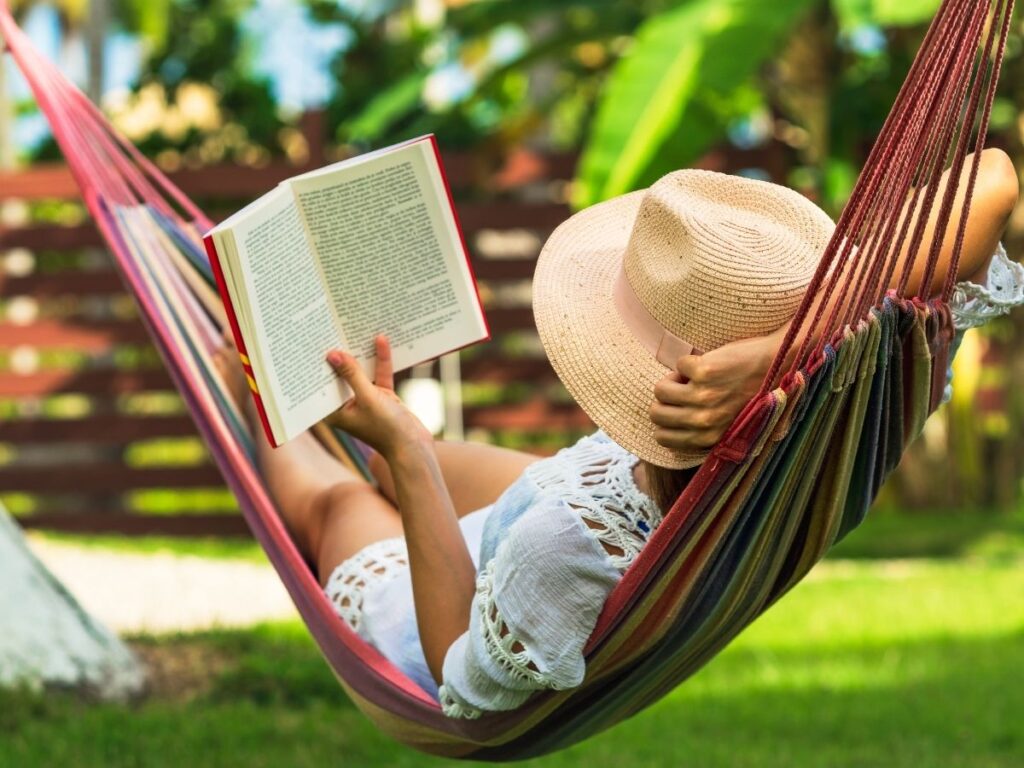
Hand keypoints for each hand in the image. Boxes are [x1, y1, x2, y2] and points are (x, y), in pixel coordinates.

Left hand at [325, 335, 431, 457]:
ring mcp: (366, 401)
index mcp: (335, 412)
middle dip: (341, 355)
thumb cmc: (387, 429)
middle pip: (342, 375)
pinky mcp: (384, 398)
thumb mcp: (368, 398)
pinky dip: (381, 361)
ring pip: (362, 373)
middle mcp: (348, 406)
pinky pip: (379, 375)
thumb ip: (352, 375)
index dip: (318, 364)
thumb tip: (333, 354)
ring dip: (362, 355)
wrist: (415, 448)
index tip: (314, 342)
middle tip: (332, 329)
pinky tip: (381, 341)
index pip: (322, 384)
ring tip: (356, 330)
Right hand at [649, 327, 784, 451]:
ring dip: (673, 379)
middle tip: (684, 389)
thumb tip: (673, 437)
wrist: (780, 363)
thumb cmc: (761, 394)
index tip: (679, 408)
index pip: (663, 439)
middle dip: (665, 400)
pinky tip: (707, 363)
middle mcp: (705, 421)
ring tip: (693, 376)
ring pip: (660, 390)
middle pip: (656, 414)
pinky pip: (678, 364)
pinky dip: (689, 361)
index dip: (667, 420)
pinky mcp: (704, 372)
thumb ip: (711, 436)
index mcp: (710, 438)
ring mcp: (704, 396)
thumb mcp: (738, 427)